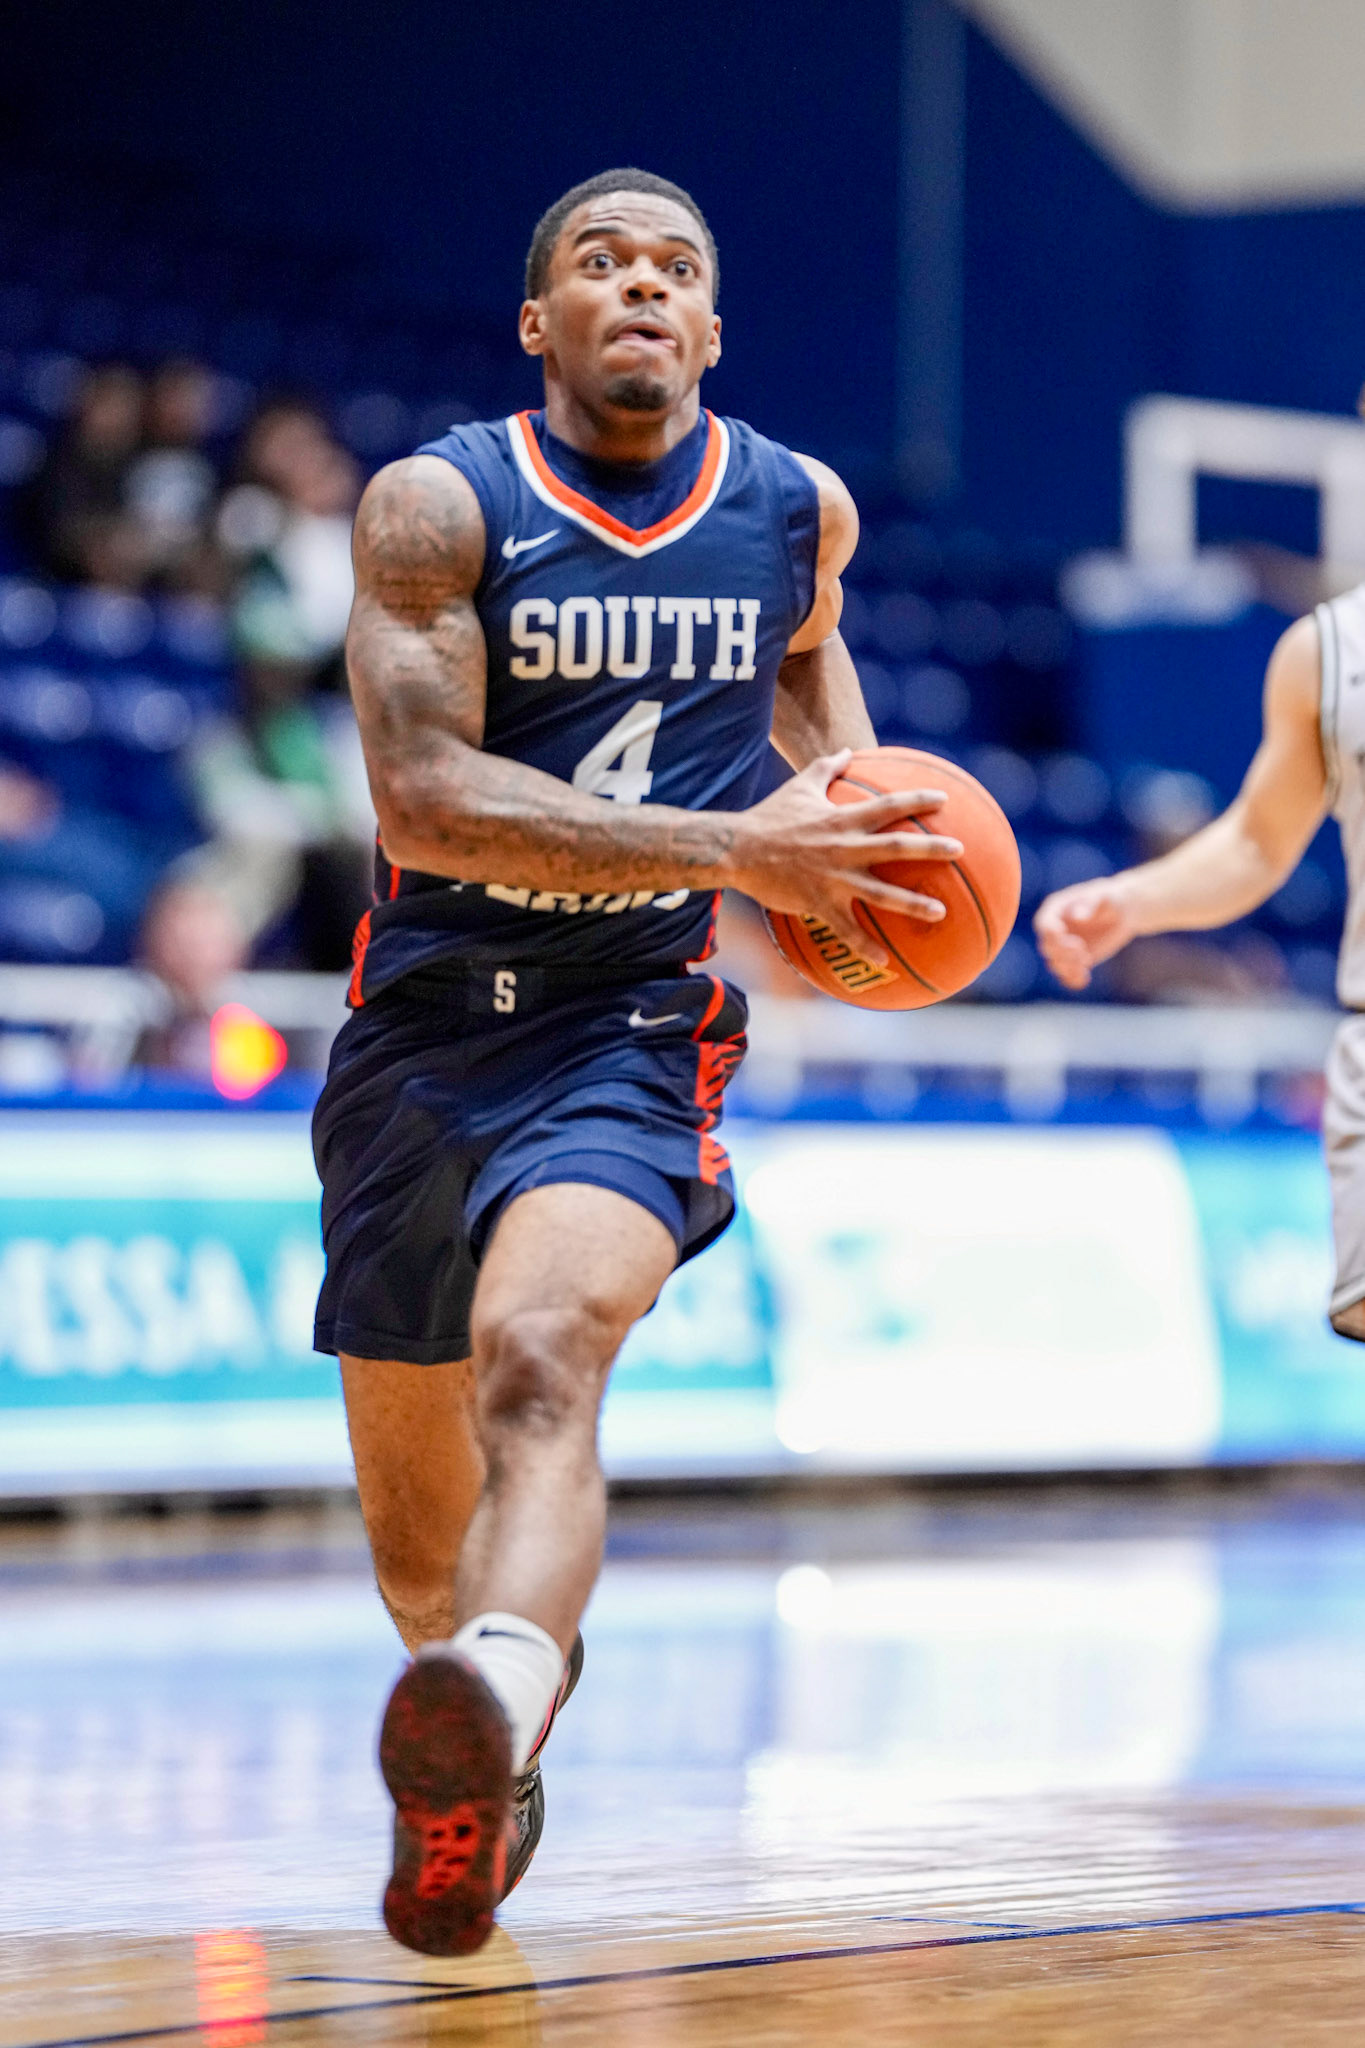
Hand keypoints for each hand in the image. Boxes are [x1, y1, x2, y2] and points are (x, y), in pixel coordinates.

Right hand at [727, 750, 962, 965]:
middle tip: (960, 850)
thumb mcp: (800, 786)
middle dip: (931, 848)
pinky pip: (847, 930)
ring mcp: (834, 878)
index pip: (889, 805)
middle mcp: (845, 848)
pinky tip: (885, 963)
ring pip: (881, 893)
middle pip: (897, 847)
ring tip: (941, 911)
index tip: (945, 800)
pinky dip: (865, 948)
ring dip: (913, 903)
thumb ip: (827, 767)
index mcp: (843, 819)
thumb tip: (847, 749)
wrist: (737, 850)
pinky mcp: (819, 903)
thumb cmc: (769, 817)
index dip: (917, 800)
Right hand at [1034, 876, 1139, 989]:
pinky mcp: (1074, 960)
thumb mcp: (1104, 897)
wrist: (1121, 913)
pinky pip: (1066, 976)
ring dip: (1068, 967)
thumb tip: (1077, 916)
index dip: (1054, 937)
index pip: (1044, 926)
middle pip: (1047, 947)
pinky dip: (1072, 980)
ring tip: (1087, 961)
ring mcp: (1063, 946)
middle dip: (1063, 953)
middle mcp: (1054, 930)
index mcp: (1055, 910)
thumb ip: (1090, 904)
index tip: (1075, 941)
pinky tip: (1085, 979)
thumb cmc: (1111, 899)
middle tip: (1084, 953)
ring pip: (1054, 964)